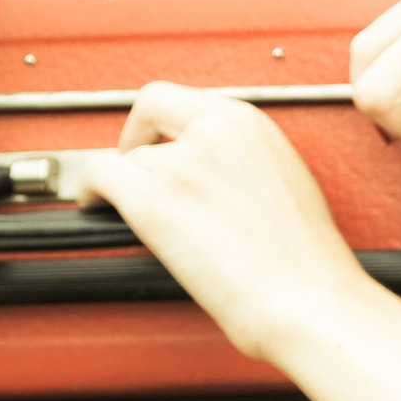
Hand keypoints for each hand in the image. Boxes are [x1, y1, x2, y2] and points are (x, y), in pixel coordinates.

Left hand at [81, 82, 375, 363]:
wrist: (309, 302)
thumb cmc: (308, 264)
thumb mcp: (288, 184)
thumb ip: (247, 162)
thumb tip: (213, 170)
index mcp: (251, 124)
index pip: (179, 99)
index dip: (157, 123)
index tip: (156, 143)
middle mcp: (216, 132)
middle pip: (150, 121)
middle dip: (140, 148)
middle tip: (139, 176)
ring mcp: (183, 164)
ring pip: (129, 159)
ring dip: (129, 185)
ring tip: (137, 214)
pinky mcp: (154, 200)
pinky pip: (98, 176)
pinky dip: (90, 191)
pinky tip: (95, 206)